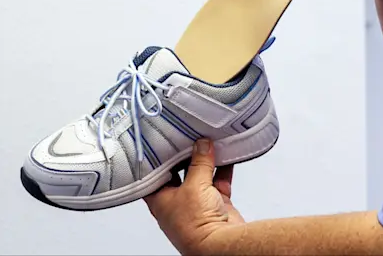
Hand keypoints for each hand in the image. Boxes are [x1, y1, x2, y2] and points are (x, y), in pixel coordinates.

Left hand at [144, 139, 244, 254]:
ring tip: (209, 143)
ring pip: (201, 176)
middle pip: (180, 173)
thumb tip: (202, 146)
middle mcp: (177, 202)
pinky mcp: (216, 205)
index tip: (166, 141)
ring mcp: (197, 204)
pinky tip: (226, 156)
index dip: (160, 158)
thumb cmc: (195, 225)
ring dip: (207, 162)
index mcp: (160, 200)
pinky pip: (218, 182)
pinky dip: (223, 170)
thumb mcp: (194, 185)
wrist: (220, 245)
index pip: (155, 174)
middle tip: (190, 138)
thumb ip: (199, 162)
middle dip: (186, 156)